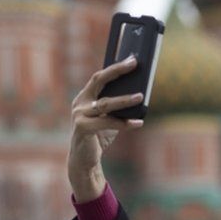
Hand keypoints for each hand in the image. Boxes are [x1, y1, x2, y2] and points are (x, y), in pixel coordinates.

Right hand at [68, 56, 144, 201]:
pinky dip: (124, 123)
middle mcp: (80, 102)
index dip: (116, 67)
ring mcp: (79, 115)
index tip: (132, 58)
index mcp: (85, 97)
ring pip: (105, 103)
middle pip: (99, 80)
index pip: (100, 76)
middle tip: (134, 64)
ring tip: (141, 96)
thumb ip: (118, 106)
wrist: (84, 160)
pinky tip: (138, 123)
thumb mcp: (109, 117)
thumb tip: (141, 92)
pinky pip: (107, 123)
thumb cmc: (99, 136)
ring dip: (125, 99)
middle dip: (117, 71)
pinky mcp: (82, 128)